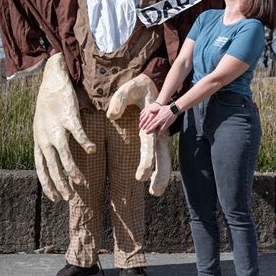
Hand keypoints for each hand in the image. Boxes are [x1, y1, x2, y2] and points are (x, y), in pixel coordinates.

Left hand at [33, 54, 95, 201]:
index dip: (47, 183)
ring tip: (80, 182)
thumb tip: (55, 158)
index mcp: (39, 138)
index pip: (40, 167)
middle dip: (59, 183)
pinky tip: (92, 150)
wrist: (52, 78)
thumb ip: (48, 140)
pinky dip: (85, 143)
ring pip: (63, 154)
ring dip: (71, 170)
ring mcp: (56, 126)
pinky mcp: (68, 115)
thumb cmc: (50, 102)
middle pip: (51, 165)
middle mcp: (45, 135)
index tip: (54, 198)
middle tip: (68, 197)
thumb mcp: (43, 124)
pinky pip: (78, 133)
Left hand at [107, 74, 171, 195]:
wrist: (149, 84)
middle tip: (154, 192)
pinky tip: (152, 180)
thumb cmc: (137, 87)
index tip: (141, 176)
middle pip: (163, 156)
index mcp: (151, 123)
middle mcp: (158, 131)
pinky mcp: (156, 136)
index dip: (146, 161)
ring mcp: (159, 135)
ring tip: (156, 192)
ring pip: (163, 157)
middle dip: (160, 174)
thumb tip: (112, 116)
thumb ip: (119, 100)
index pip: (149, 145)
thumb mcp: (127, 89)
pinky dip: (158, 167)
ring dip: (161, 175)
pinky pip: (159, 154)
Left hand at [140, 105, 176, 134]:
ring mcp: (164, 123)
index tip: (145, 129)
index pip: (152, 122)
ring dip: (156, 133)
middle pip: (154, 126)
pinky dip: (161, 132)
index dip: (148, 126)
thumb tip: (149, 111)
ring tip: (154, 135)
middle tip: (147, 133)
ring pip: (160, 130)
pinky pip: (164, 129)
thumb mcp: (160, 108)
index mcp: (158, 117)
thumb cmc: (167, 108)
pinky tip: (160, 134)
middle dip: (150, 130)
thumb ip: (154, 110)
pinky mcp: (168, 124)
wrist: (174, 109)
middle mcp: (161, 121)